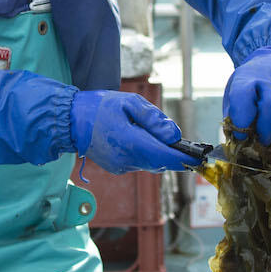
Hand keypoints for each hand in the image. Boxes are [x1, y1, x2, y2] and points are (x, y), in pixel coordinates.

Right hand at [70, 90, 186, 173]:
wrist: (70, 121)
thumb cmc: (100, 107)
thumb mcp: (129, 103)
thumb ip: (154, 119)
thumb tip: (175, 136)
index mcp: (131, 141)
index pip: (165, 156)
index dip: (184, 157)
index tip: (199, 155)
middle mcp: (127, 159)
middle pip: (161, 162)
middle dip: (173, 153)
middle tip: (183, 143)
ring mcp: (121, 166)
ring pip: (151, 163)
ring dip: (158, 152)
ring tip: (155, 135)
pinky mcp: (117, 169)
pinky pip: (140, 164)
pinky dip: (146, 154)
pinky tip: (138, 139)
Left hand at [224, 47, 270, 144]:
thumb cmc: (251, 89)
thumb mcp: (235, 97)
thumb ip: (235, 120)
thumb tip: (239, 143)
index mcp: (246, 80)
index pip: (242, 98)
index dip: (242, 120)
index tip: (241, 136)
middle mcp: (269, 79)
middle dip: (268, 130)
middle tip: (264, 141)